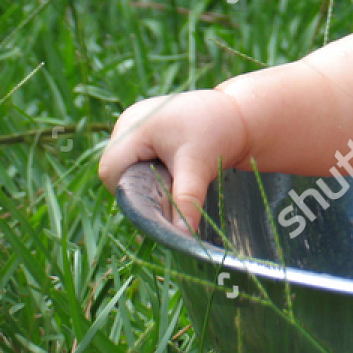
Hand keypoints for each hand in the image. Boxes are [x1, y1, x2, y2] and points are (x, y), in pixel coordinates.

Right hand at [97, 90, 250, 234]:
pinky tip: (176, 171)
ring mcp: (135, 125)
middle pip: (116, 170)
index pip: (111, 171)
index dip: (130, 193)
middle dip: (139, 187)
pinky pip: (137, 159)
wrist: (241, 117)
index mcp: (132, 125)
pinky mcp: (145, 132)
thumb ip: (186, 199)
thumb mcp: (200, 166)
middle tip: (170, 191)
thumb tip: (182, 235)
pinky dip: (152, 171)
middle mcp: (128, 122)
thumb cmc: (219, 133)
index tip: (158, 204)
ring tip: (177, 177)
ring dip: (146, 180)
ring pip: (127, 166)